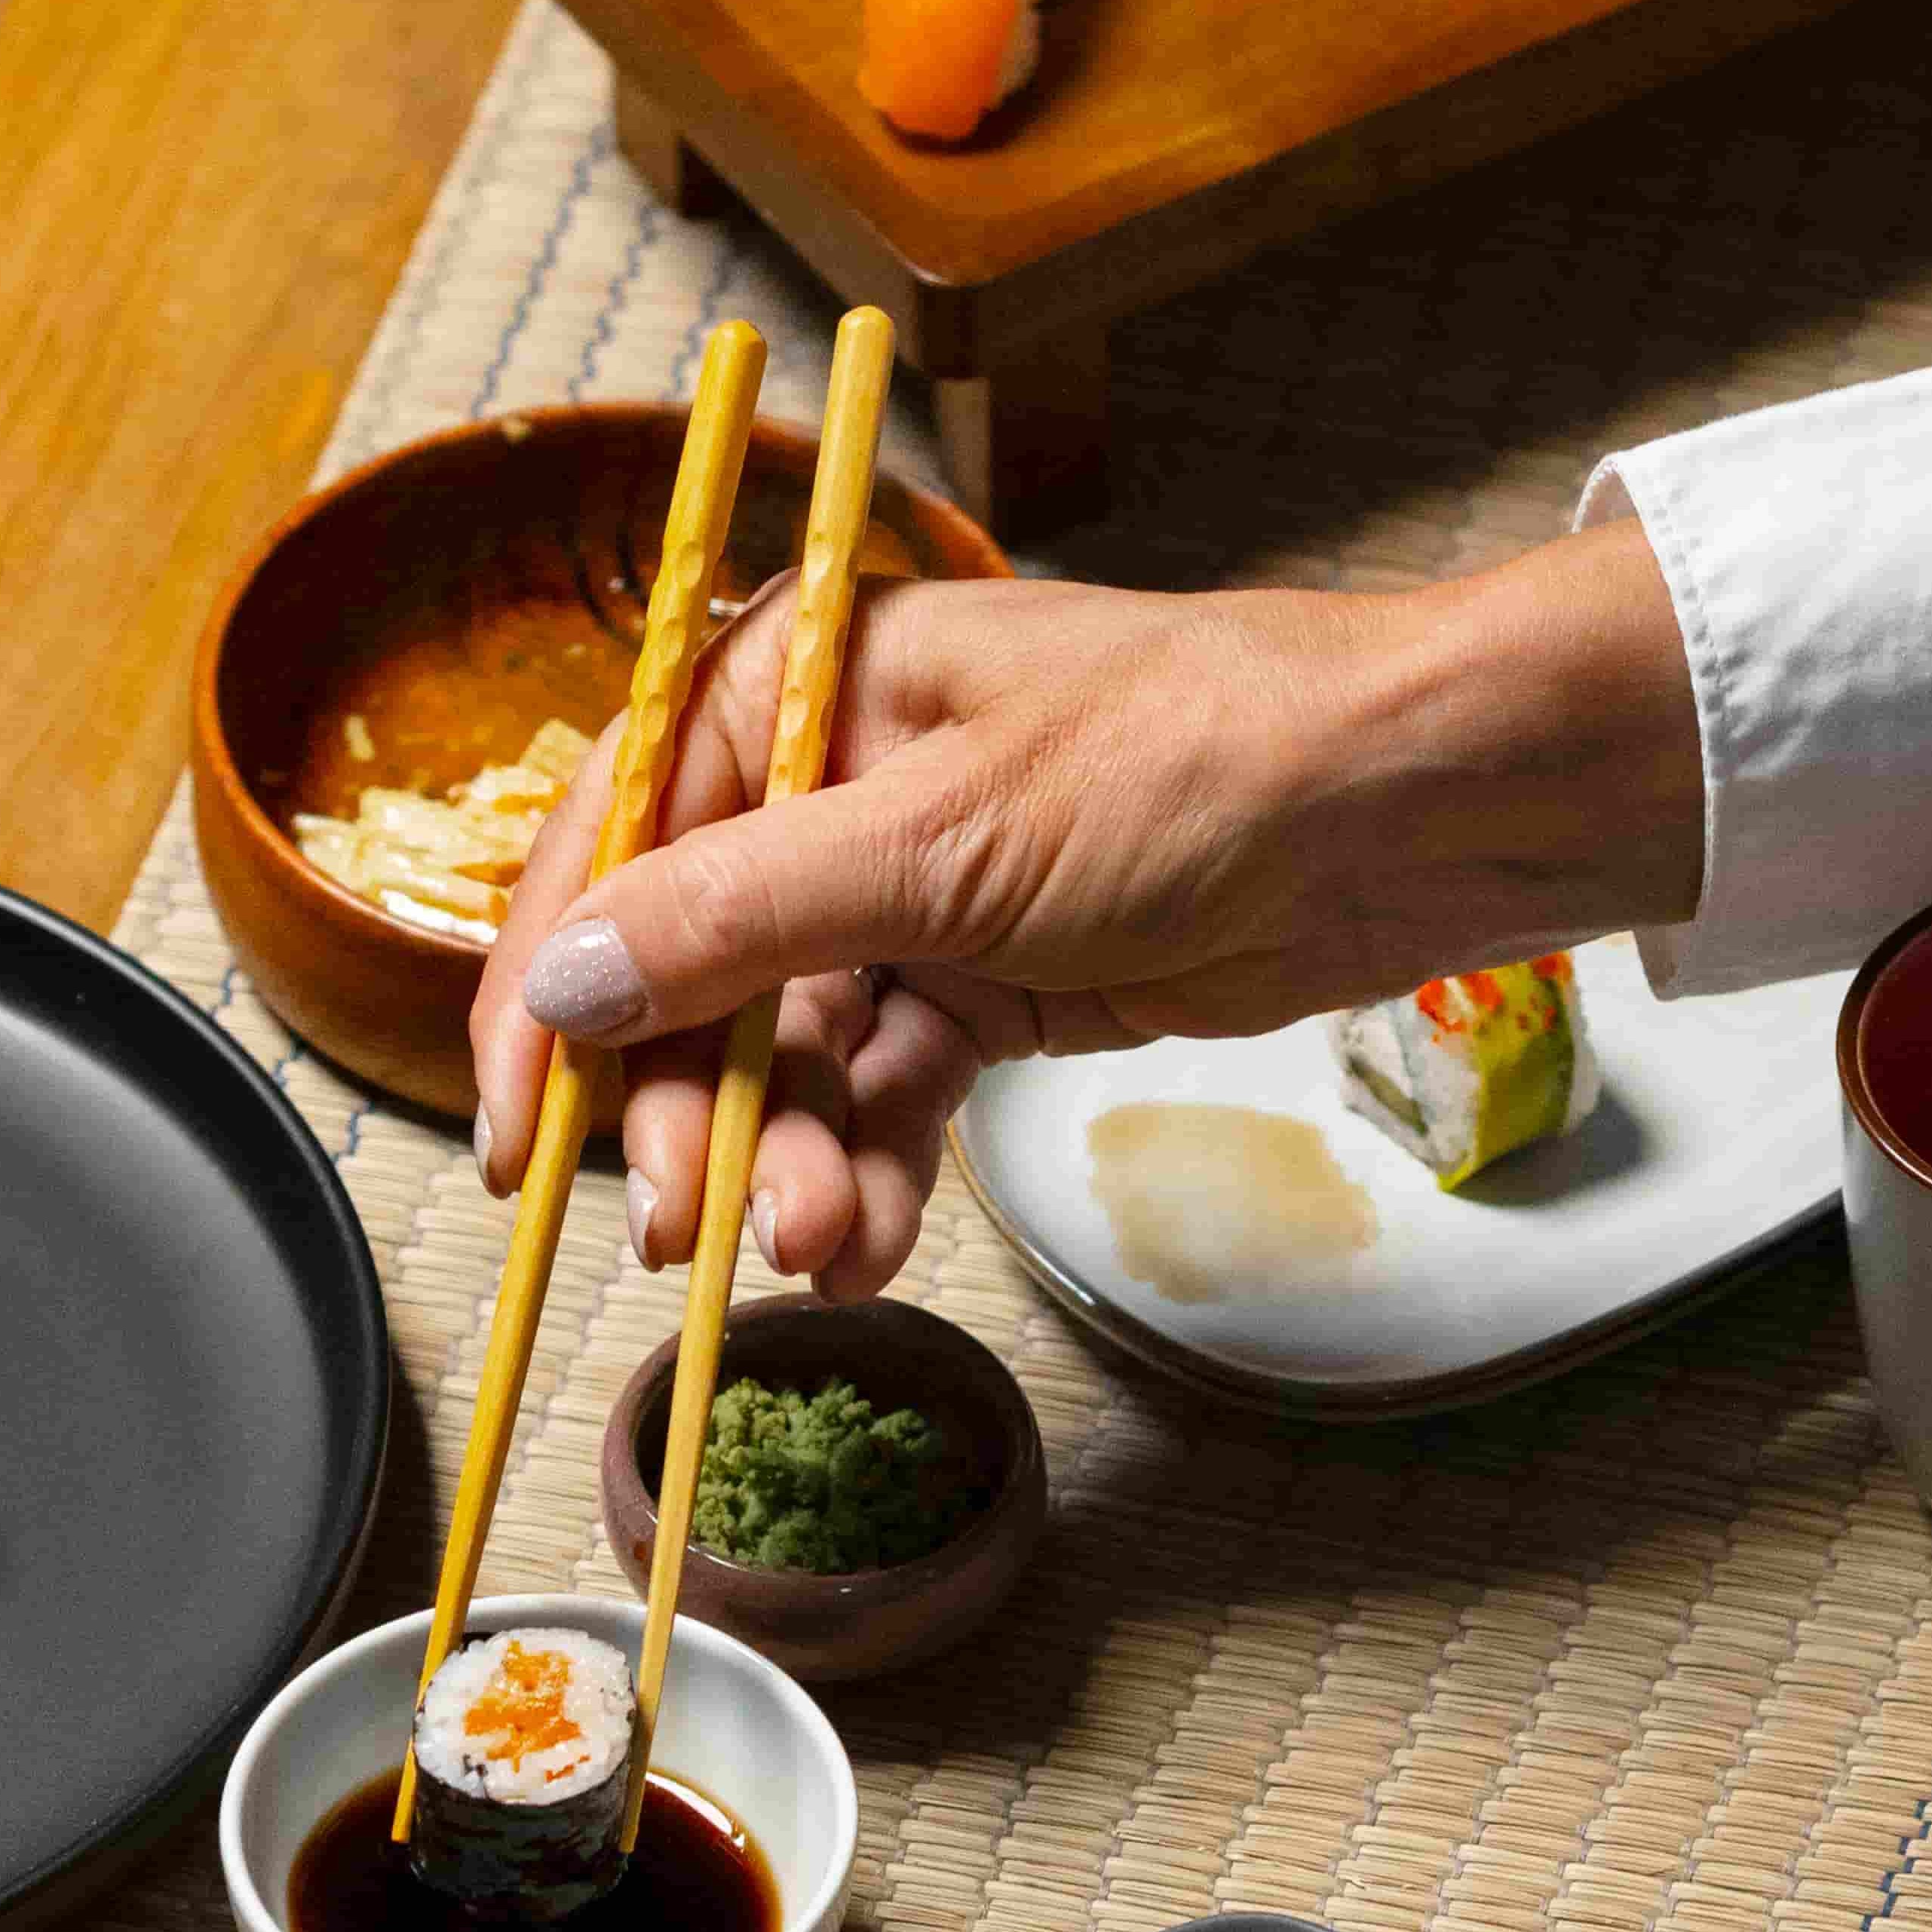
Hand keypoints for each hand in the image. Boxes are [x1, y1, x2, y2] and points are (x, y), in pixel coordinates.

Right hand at [462, 526, 1705, 1298]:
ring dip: (786, 1159)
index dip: (550, 995)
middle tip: (691, 1232)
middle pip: (694, 969)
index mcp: (804, 683)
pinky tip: (867, 1242)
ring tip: (814, 1247)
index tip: (522, 1134)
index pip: (615, 844)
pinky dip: (871, 1169)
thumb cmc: (1198, 757)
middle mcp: (842, 783)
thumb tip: (562, 986)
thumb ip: (740, 919)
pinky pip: (888, 1089)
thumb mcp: (943, 841)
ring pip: (793, 1048)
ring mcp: (921, 890)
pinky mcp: (997, 978)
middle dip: (690, 1108)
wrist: (1409, 813)